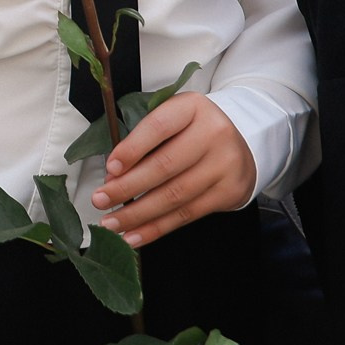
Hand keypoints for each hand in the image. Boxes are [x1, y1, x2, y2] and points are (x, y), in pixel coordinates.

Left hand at [92, 93, 257, 246]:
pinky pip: (186, 215)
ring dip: (137, 214)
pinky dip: (156, 228)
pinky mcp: (229, 192)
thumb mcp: (173, 120)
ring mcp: (224, 165)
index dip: (132, 149)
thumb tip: (114, 176)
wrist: (244, 143)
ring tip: (111, 223)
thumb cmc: (194, 131)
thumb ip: (144, 141)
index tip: (110, 168)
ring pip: (174, 195)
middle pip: (165, 166)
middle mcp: (213, 134)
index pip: (159, 127)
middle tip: (100, 200)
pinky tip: (134, 236)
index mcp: (192, 108)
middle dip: (127, 187)